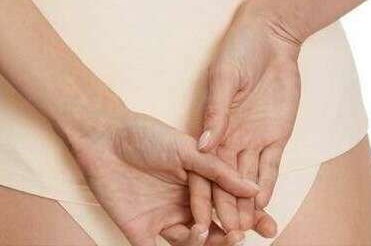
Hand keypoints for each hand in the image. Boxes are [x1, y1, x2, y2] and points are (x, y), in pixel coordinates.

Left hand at [67, 105, 262, 245]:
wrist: (104, 138)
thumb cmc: (145, 135)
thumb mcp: (186, 149)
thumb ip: (218, 170)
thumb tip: (254, 188)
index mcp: (198, 183)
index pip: (227, 204)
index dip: (247, 215)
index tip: (267, 223)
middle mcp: (184, 204)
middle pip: (215, 228)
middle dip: (231, 235)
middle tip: (240, 234)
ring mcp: (163, 219)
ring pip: (192, 243)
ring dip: (205, 242)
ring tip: (209, 233)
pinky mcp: (141, 233)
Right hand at [191, 2, 304, 240]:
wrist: (272, 35)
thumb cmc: (240, 49)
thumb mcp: (225, 77)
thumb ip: (217, 111)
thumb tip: (204, 144)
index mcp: (213, 126)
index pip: (203, 167)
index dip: (201, 192)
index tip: (198, 218)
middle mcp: (231, 138)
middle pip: (225, 180)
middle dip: (225, 208)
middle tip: (226, 236)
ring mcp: (254, 138)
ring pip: (248, 179)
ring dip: (245, 204)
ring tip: (243, 230)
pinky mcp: (276, 135)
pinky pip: (270, 166)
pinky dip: (266, 184)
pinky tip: (262, 204)